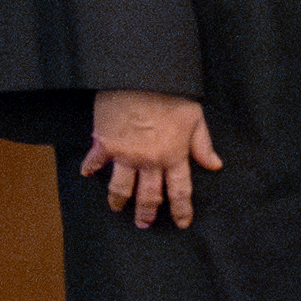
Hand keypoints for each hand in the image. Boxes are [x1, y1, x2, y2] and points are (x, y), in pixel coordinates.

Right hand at [81, 89, 218, 227]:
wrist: (139, 75)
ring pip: (121, 188)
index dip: (182, 210)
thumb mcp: (194, 117)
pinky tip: (86, 174)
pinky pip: (96, 162)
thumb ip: (203, 144)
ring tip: (116, 208)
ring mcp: (125, 155)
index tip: (182, 223)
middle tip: (144, 224)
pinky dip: (89, 168)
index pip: (179, 191)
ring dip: (118, 200)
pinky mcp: (105, 143)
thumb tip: (215, 165)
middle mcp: (149, 161)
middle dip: (147, 213)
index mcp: (173, 155)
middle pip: (149, 196)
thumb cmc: (171, 92)